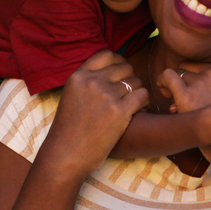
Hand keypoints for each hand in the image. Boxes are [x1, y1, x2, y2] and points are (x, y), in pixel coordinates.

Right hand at [40, 51, 147, 176]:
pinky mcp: (119, 111)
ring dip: (137, 92)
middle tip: (128, 93)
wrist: (66, 154)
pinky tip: (138, 111)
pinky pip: (143, 95)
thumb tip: (111, 70)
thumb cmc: (69, 130)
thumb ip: (87, 81)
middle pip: (124, 67)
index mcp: (79, 76)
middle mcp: (92, 81)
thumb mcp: (71, 96)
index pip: (106, 54)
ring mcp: (106, 95)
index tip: (121, 73)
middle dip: (130, 78)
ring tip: (132, 105)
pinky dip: (144, 102)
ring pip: (135, 82)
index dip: (118, 61)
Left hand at [157, 61, 210, 113]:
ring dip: (174, 85)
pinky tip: (164, 91)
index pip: (202, 64)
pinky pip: (168, 76)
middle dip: (183, 79)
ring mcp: (202, 82)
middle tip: (179, 95)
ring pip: (178, 73)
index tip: (193, 90)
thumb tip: (187, 80)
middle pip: (188, 67)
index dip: (193, 75)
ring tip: (174, 99)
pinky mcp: (187, 95)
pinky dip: (162, 81)